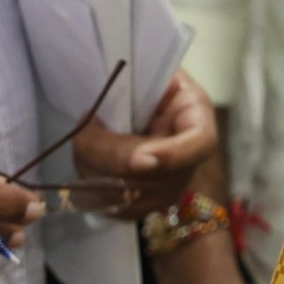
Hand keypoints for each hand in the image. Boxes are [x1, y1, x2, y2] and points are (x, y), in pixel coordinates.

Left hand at [73, 70, 219, 217]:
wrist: (138, 103)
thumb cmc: (141, 83)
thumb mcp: (142, 75)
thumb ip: (130, 88)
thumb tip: (101, 109)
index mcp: (196, 117)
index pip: (200, 143)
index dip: (173, 155)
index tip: (140, 159)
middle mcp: (193, 158)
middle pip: (154, 176)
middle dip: (109, 155)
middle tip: (83, 129)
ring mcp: (173, 187)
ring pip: (130, 195)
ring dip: (96, 171)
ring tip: (83, 142)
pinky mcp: (149, 204)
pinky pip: (119, 209)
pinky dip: (96, 192)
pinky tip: (87, 167)